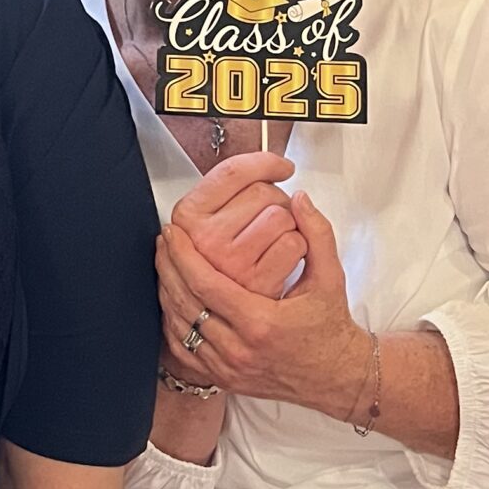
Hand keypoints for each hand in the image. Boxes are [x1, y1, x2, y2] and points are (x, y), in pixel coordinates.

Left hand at [158, 192, 369, 416]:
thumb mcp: (330, 278)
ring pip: (180, 327)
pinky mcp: (224, 379)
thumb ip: (317, 234)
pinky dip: (173, 322)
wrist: (338, 377)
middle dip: (168, 268)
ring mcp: (228, 368)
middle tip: (163, 240)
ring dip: (167, 292)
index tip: (173, 231)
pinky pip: (184, 351)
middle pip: (185, 304)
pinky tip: (171, 298)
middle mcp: (239, 349)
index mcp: (261, 323)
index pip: (206, 284)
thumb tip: (300, 198)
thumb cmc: (332, 326)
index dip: (183, 255)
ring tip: (164, 263)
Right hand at [169, 152, 304, 297]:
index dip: (263, 162)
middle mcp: (205, 238)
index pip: (231, 172)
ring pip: (281, 215)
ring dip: (290, 226)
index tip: (280, 166)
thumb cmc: (226, 273)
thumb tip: (267, 167)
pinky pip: (294, 244)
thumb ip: (224, 197)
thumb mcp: (207, 229)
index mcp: (188, 217)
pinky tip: (285, 260)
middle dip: (278, 201)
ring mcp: (230, 262)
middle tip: (272, 219)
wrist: (239, 327)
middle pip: (263, 192)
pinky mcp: (257, 283)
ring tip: (276, 242)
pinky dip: (300, 249)